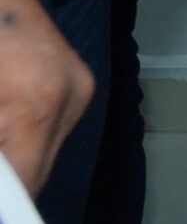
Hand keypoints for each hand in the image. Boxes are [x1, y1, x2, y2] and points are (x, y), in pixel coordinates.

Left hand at [0, 0, 89, 193]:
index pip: (27, 177)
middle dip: (12, 175)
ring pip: (46, 152)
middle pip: (38, 170)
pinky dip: (27, 135)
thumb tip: (2, 178)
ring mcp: (81, 88)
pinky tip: (9, 116)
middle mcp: (72, 95)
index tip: (3, 198)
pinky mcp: (82, 83)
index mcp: (38, 99)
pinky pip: (53, 130)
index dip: (10, 194)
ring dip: (18, 155)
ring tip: (1, 129)